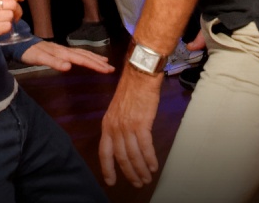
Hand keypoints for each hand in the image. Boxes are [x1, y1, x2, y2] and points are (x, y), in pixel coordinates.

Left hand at [18, 41, 113, 73]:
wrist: (19, 43)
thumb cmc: (29, 53)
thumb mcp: (39, 58)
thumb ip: (53, 62)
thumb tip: (69, 67)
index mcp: (62, 53)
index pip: (82, 59)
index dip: (95, 65)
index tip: (107, 70)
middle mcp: (65, 50)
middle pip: (85, 56)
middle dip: (99, 62)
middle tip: (112, 69)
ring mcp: (62, 50)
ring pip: (82, 53)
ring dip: (94, 58)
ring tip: (106, 62)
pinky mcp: (59, 51)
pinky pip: (77, 53)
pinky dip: (86, 55)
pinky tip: (88, 58)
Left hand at [99, 67, 161, 186]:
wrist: (139, 74)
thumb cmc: (131, 90)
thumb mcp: (118, 110)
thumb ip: (119, 127)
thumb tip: (126, 143)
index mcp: (107, 125)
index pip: (104, 152)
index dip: (107, 168)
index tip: (111, 181)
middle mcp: (114, 128)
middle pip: (120, 157)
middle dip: (129, 173)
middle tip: (137, 183)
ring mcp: (127, 127)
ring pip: (133, 155)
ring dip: (141, 169)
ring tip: (147, 178)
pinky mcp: (141, 124)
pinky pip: (145, 147)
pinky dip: (150, 159)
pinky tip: (154, 166)